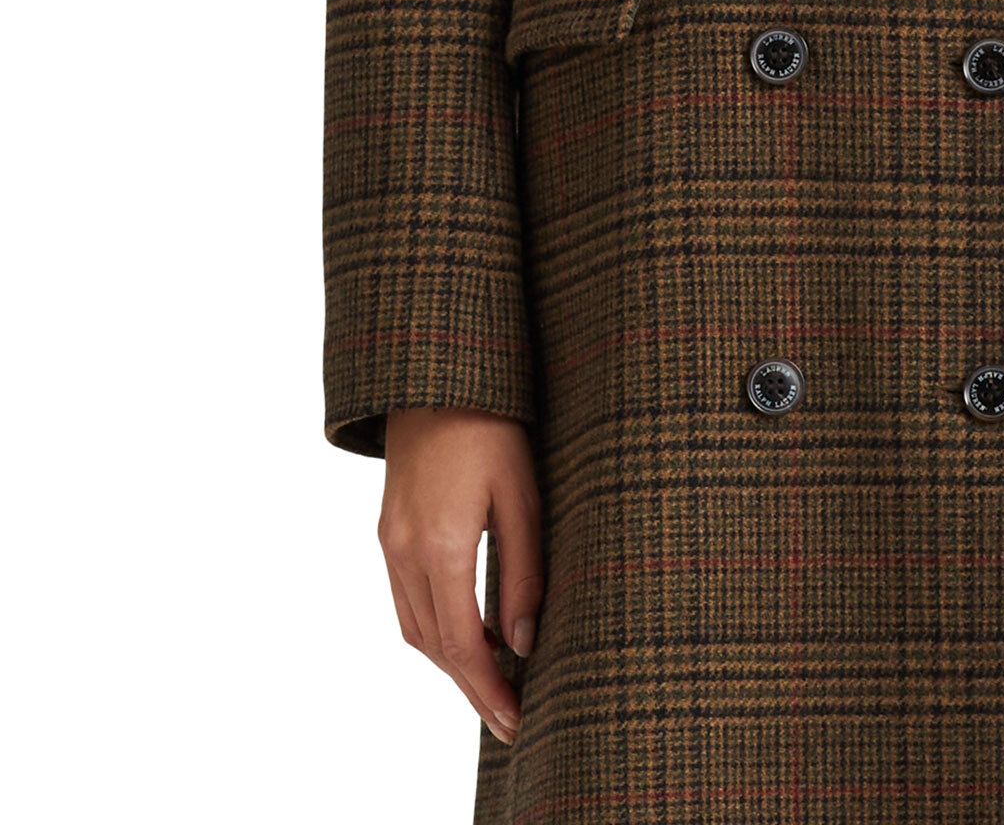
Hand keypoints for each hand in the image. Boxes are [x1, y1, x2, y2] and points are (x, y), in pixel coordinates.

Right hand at [378, 407, 543, 746]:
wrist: (437, 375)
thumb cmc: (492, 425)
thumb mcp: (523, 495)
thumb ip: (524, 571)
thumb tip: (523, 641)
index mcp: (439, 544)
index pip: (461, 643)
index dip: (487, 688)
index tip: (515, 719)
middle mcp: (404, 551)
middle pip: (433, 646)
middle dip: (470, 687)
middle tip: (508, 718)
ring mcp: (389, 542)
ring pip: (413, 627)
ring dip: (450, 661)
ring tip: (493, 683)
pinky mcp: (387, 530)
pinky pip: (405, 599)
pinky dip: (434, 628)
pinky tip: (466, 632)